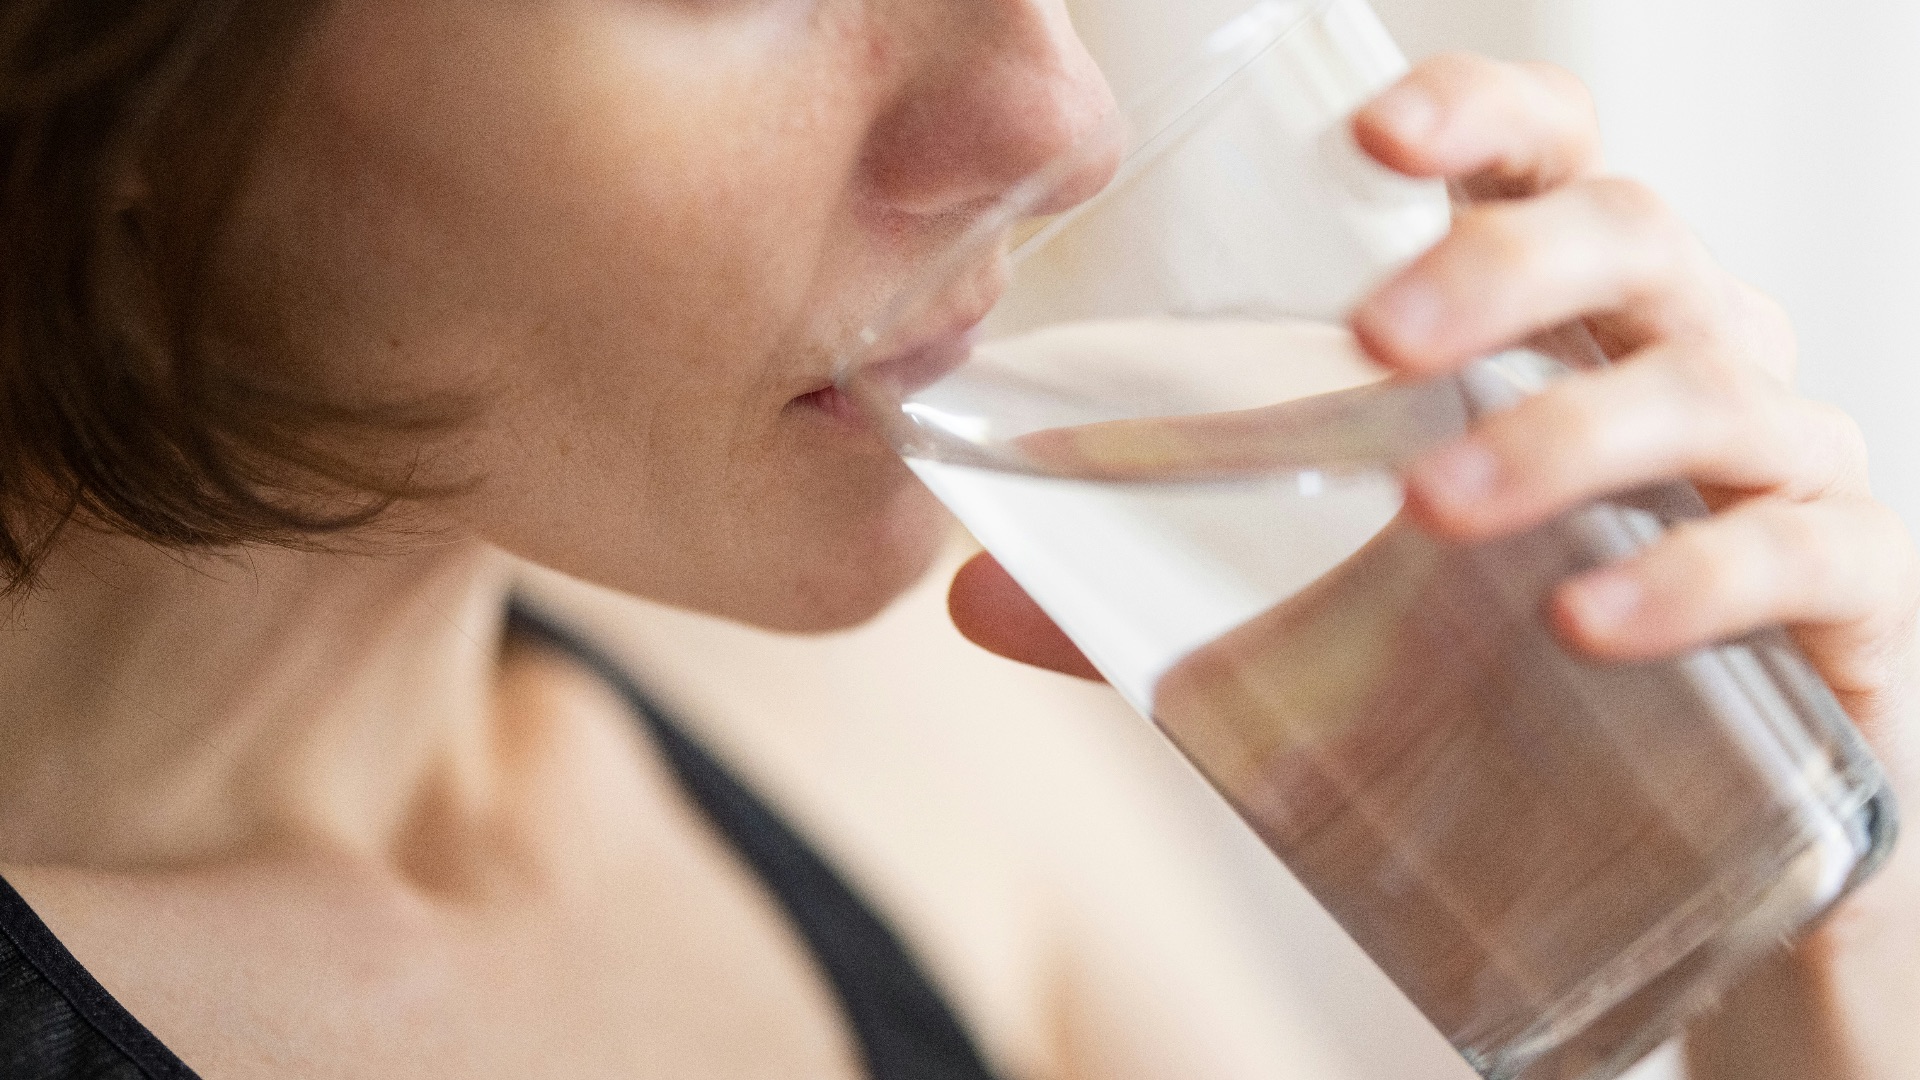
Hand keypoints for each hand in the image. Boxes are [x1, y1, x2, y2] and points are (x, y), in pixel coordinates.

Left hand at [950, 53, 1919, 1078]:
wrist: (1707, 866)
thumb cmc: (1519, 695)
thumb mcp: (1342, 630)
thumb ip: (1173, 604)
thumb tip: (977, 597)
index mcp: (1567, 335)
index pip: (1549, 167)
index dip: (1480, 117)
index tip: (1372, 128)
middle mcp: (1688, 368)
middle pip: (1637, 240)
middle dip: (1506, 268)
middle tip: (1379, 337)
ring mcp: (1783, 477)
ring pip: (1712, 388)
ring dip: (1568, 431)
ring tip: (1437, 503)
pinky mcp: (1854, 607)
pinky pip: (1801, 554)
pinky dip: (1691, 575)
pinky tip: (1584, 620)